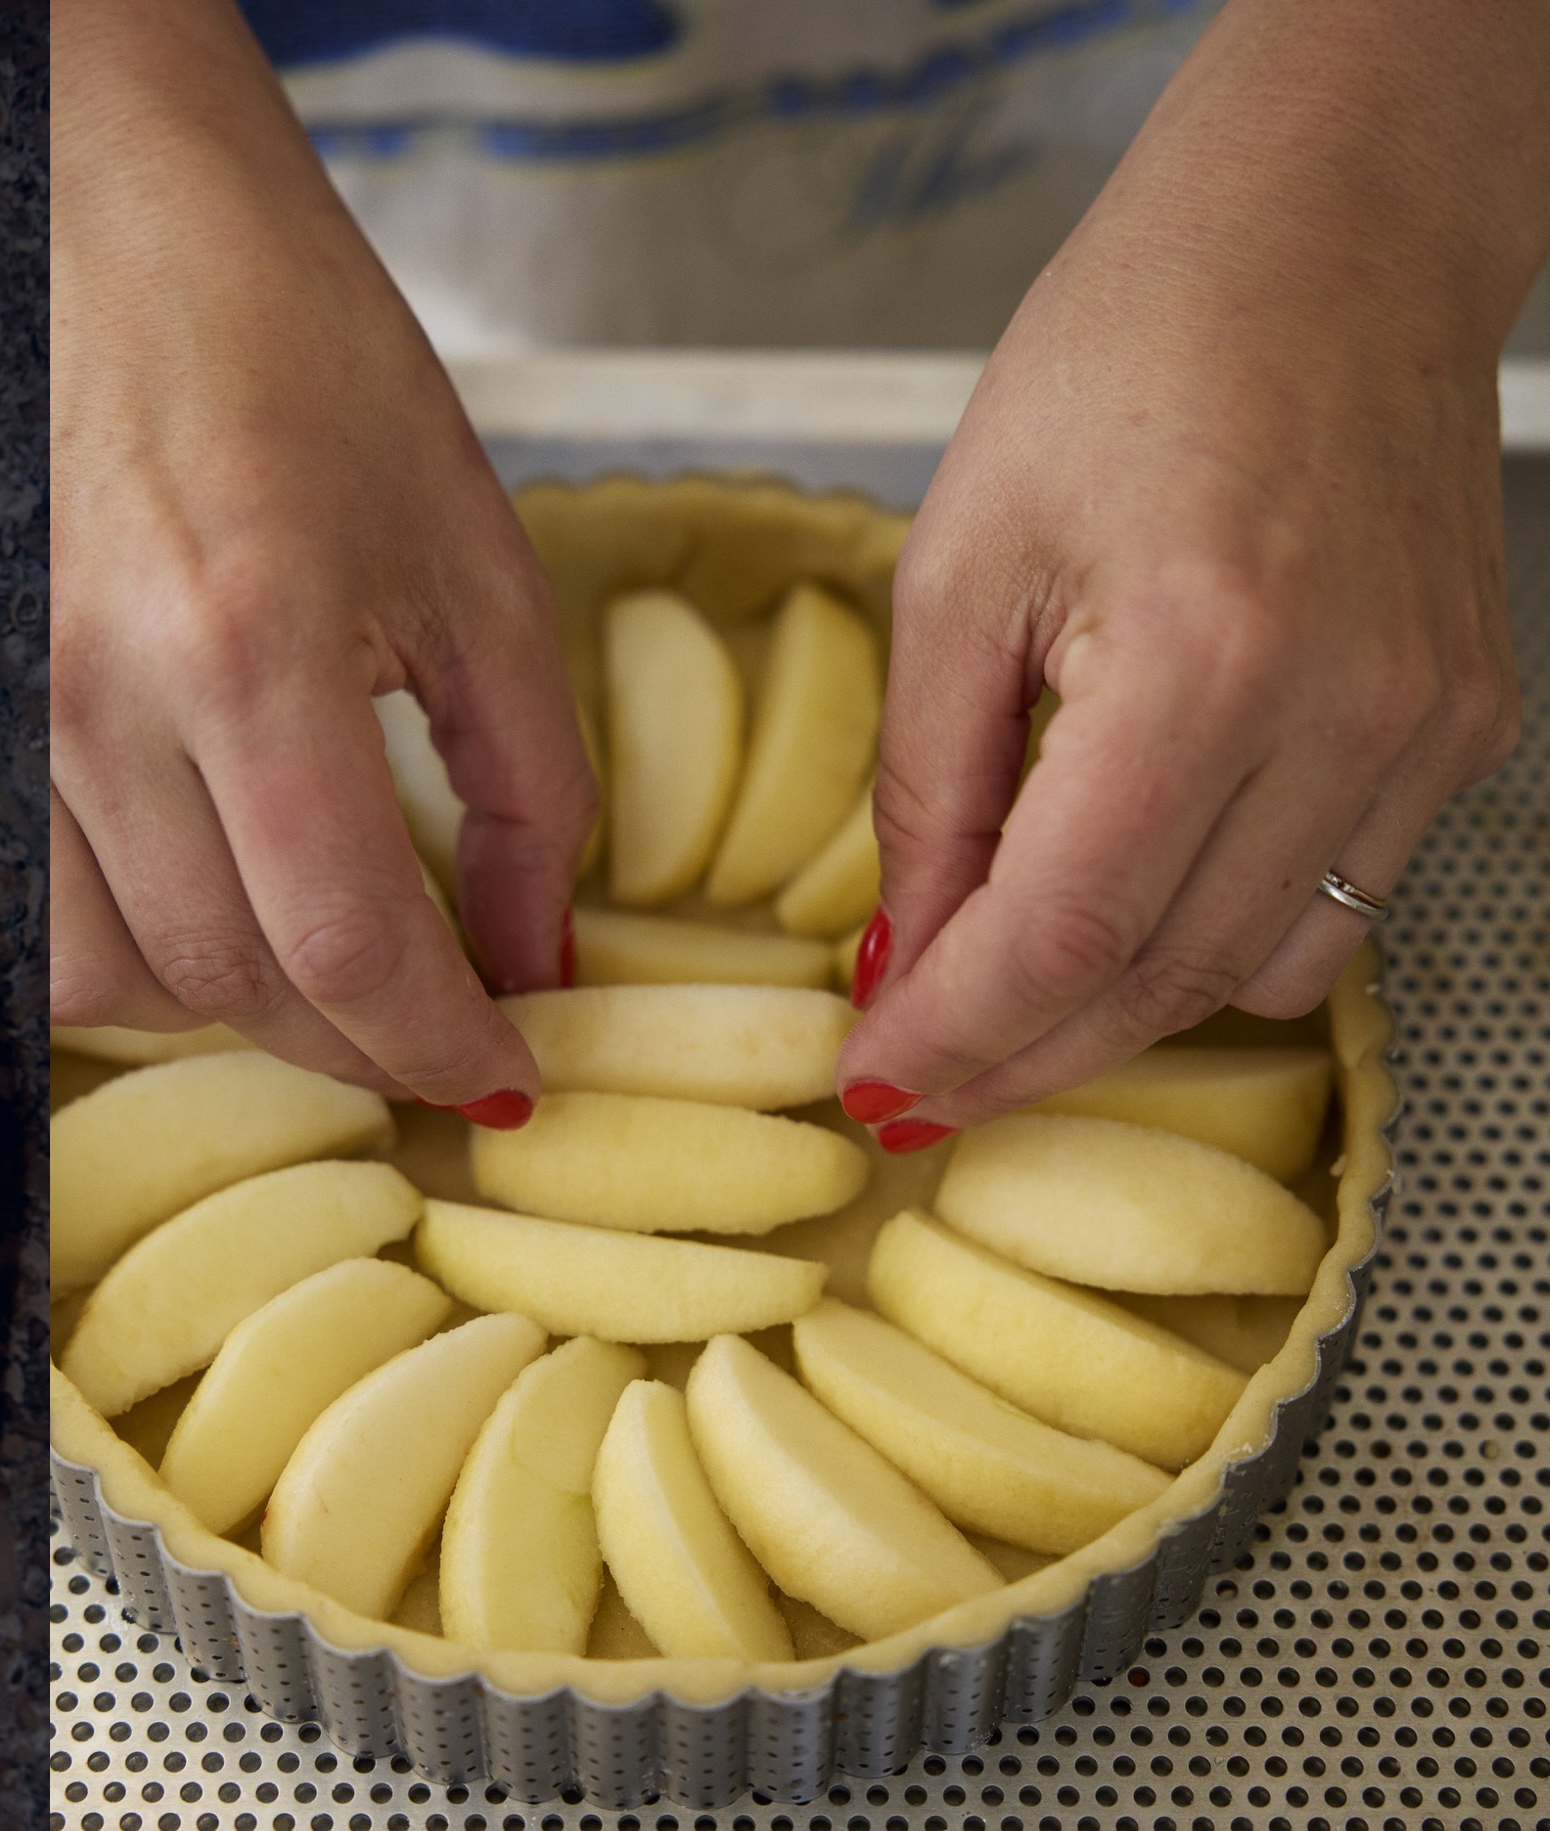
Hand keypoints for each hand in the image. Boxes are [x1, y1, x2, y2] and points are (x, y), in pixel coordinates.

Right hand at [49, 0, 593, 1115]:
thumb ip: (528, 780)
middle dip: (358, 1042)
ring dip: (236, 1011)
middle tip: (442, 1034)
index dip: (437, 1042)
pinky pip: (29, 916)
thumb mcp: (471, 552)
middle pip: (228, 981)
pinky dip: (132, 957)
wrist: (105, 223)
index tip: (507, 1075)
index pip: (343, 943)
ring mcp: (3, 716)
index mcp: (247, 648)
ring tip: (327, 968)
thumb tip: (536, 956)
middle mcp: (95, 703)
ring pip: (110, 978)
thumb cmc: (298, 351)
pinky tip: (208, 911)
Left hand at [836, 0, 1549, 1144]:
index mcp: (1205, 659)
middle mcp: (1347, 712)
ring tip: (1003, 1014)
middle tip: (918, 1089)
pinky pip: (1335, 900)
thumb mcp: (959, 565)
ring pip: (1259, 966)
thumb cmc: (1126, 359)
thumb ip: (929, 785)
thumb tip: (902, 957)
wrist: (1332, 234)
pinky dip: (1216, 941)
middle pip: (1167, 977)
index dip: (961, 1032)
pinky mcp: (1462, 721)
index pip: (1068, 931)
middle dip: (1025, 1054)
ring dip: (1120, 1016)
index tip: (875, 1084)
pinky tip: (1123, 920)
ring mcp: (1427, 726)